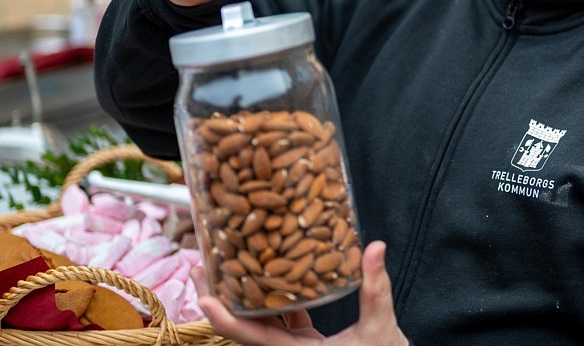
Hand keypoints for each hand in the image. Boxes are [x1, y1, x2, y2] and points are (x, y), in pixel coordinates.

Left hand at [193, 241, 407, 345]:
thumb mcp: (382, 327)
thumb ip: (376, 288)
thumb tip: (375, 247)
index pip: (252, 337)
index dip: (224, 318)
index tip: (205, 297)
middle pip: (243, 325)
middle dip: (218, 298)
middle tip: (201, 266)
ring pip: (258, 320)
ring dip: (239, 294)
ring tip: (223, 262)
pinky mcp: (304, 341)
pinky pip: (280, 318)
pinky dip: (270, 297)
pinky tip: (266, 271)